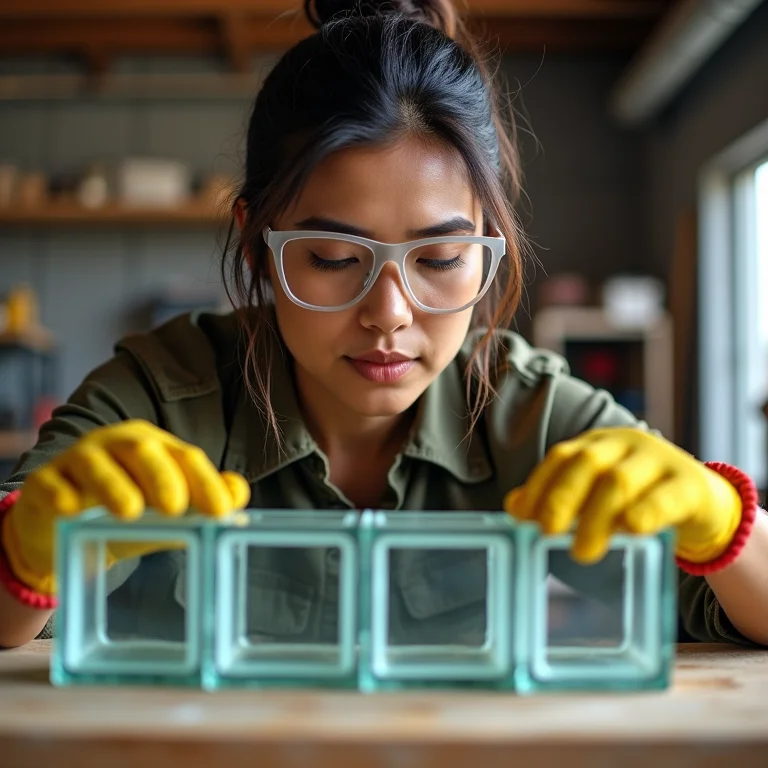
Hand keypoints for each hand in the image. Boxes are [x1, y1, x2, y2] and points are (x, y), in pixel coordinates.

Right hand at [1, 419, 249, 594]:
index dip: (206, 483)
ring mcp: (78, 459)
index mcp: (155, 447)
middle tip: (175, 507)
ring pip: (96, 463)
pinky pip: (50, 483)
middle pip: (143, 449)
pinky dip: (61, 494)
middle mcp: (118, 444)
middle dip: (163, 476)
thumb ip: (201, 503)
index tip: (222, 512)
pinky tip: (69, 509)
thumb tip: (239, 496)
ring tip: (128, 512)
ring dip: (113, 485)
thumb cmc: (122, 514)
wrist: (61, 530)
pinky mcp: (43, 481)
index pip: (186, 457)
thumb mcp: (165, 512)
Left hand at [503, 427, 741, 564]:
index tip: (522, 517)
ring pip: (621, 480)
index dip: (539, 485)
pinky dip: (646, 512)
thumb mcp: (595, 495)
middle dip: (561, 498)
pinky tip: (632, 531)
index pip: (562, 456)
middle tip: (547, 533)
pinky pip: (666, 496)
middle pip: (587, 463)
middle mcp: (625, 444)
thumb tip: (513, 508)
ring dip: (596, 517)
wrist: (703, 501)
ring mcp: (659, 460)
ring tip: (582, 552)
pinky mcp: (690, 484)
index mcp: (598, 443)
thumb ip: (557, 498)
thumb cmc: (638, 497)